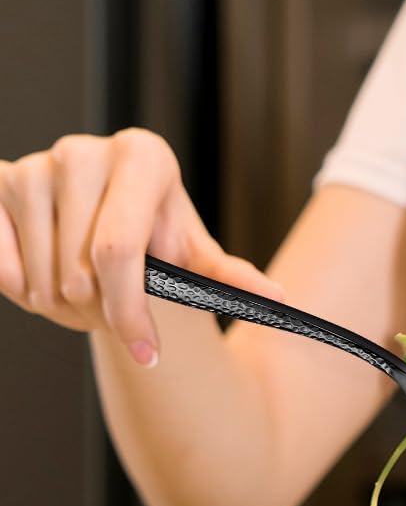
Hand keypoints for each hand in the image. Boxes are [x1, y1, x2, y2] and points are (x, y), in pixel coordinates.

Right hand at [0, 128, 281, 363]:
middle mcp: (85, 150)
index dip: (130, 312)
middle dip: (99, 314)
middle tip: (110, 315)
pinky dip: (19, 286)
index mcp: (144, 157)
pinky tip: (41, 280)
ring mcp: (35, 163)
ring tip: (82, 297)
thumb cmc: (157, 238)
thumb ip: (232, 278)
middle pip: (79, 271)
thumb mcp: (195, 255)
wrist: (106, 221)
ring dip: (60, 307)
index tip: (149, 355)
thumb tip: (279, 301)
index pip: (119, 251)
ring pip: (40, 275)